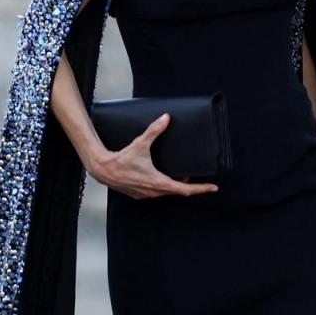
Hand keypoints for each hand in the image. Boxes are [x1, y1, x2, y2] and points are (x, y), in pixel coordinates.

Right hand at [89, 114, 218, 199]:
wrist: (103, 169)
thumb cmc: (121, 159)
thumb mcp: (140, 144)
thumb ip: (154, 131)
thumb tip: (165, 118)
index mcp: (158, 182)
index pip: (185, 190)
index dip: (200, 189)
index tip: (212, 187)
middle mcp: (154, 192)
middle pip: (177, 191)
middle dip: (187, 184)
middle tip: (195, 177)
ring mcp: (146, 195)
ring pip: (166, 192)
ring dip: (174, 185)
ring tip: (180, 175)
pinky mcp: (139, 195)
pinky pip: (156, 193)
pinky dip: (162, 187)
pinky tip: (162, 178)